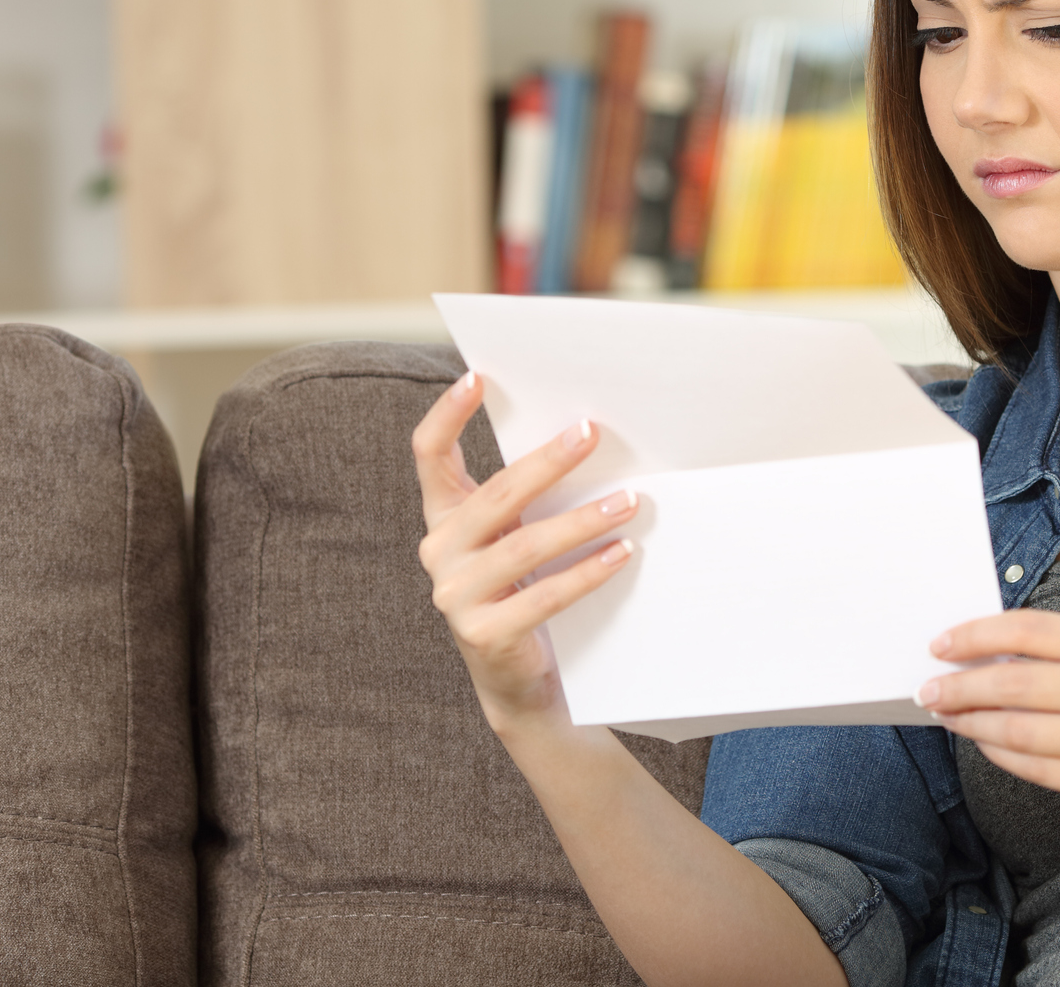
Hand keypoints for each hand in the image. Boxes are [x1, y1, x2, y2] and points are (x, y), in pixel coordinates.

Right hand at [413, 372, 638, 731]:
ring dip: (583, 520)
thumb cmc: (526, 591)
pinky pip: (544, 595)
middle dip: (548, 461)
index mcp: (444, 518)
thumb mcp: (518, 537)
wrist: (520, 681)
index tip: (476, 378)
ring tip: (630, 501)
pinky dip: (587, 572)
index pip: (429, 456)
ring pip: (524, 546)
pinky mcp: (484, 634)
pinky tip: (623, 552)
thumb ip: (529, 498)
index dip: (447, 415)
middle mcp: (439, 552)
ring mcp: (455, 596)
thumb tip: (584, 435)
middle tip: (591, 433)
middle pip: (495, 495)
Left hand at [916, 608, 1059, 835]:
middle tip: (928, 689)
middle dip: (960, 686)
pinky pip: (1037, 769)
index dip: (976, 634)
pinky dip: (1000, 754)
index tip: (940, 644)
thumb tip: (987, 654)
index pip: (1030, 630)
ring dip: (971, 723)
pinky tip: (983, 742)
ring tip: (947, 716)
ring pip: (1019, 730)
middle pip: (1015, 682)